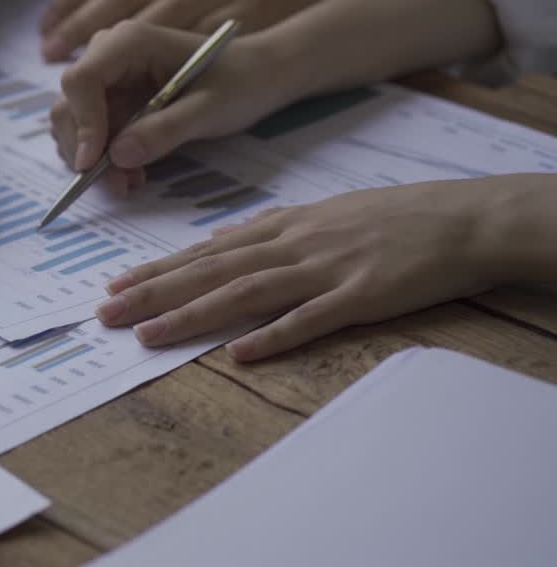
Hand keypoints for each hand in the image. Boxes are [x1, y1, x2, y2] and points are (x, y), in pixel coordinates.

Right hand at [50, 21, 293, 193]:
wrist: (256, 77)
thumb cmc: (239, 83)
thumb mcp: (209, 109)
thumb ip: (166, 130)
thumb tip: (118, 156)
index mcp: (129, 42)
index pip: (81, 80)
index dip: (81, 123)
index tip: (95, 163)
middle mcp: (108, 56)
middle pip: (68, 106)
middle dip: (86, 151)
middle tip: (120, 185)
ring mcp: (107, 80)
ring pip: (74, 127)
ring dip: (94, 162)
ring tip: (133, 182)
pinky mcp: (111, 102)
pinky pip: (90, 136)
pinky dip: (104, 161)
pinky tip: (134, 172)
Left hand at [94, 177, 540, 361]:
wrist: (460, 217)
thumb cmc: (391, 216)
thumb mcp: (321, 213)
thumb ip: (268, 230)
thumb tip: (219, 242)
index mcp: (283, 226)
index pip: (206, 252)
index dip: (159, 270)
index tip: (115, 286)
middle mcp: (293, 244)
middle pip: (211, 271)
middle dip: (154, 293)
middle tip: (106, 314)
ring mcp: (325, 269)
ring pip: (245, 293)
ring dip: (192, 314)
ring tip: (148, 335)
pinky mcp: (360, 296)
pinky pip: (311, 318)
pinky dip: (274, 335)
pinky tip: (240, 352)